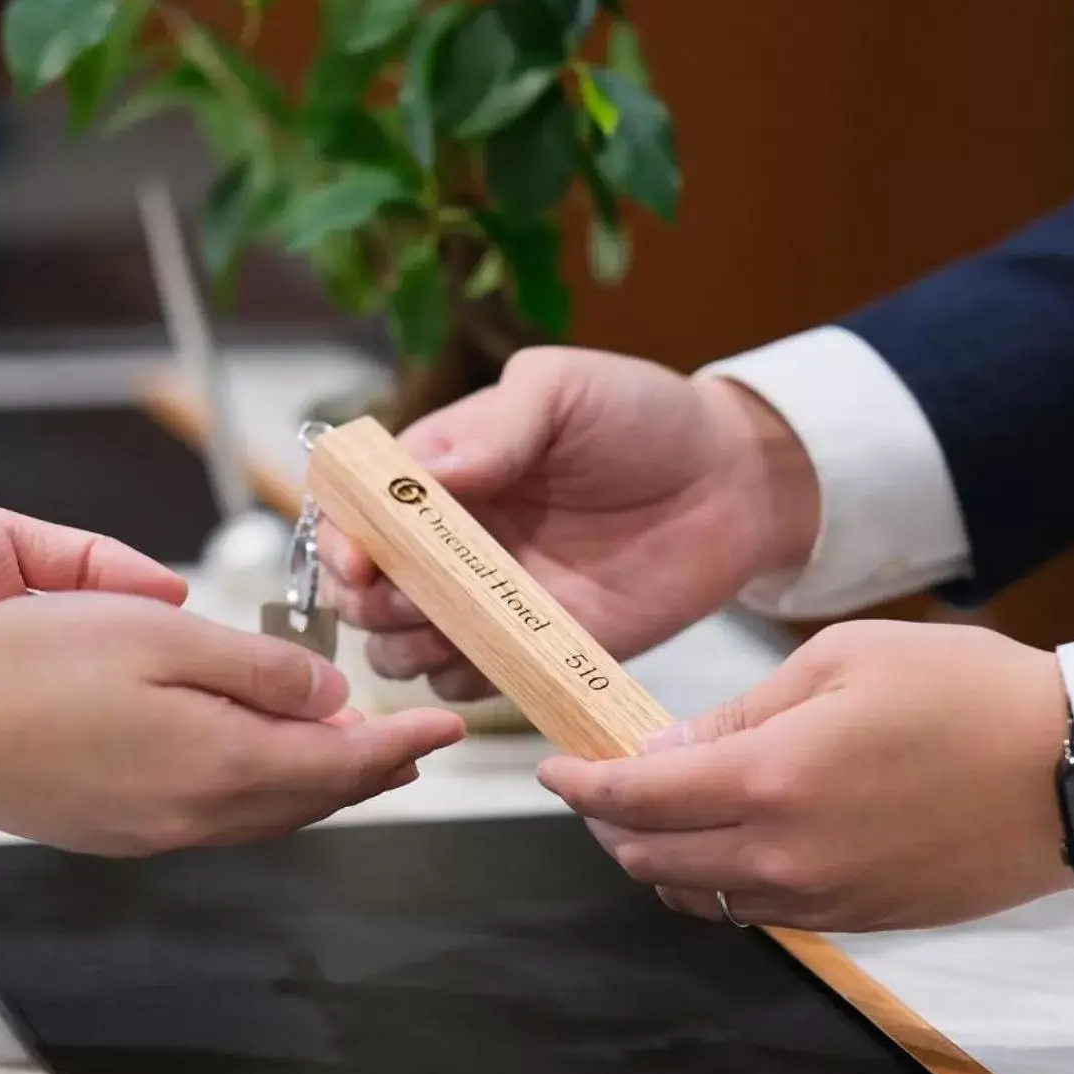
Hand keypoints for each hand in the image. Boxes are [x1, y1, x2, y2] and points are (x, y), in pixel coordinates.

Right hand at [0, 593, 465, 853]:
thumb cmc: (28, 666)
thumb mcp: (160, 637)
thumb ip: (256, 670)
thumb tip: (326, 698)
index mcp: (218, 766)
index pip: (341, 762)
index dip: (401, 744)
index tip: (450, 727)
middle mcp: (193, 814)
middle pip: (310, 797)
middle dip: (371, 770)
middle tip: (415, 745)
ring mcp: (150, 829)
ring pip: (266, 812)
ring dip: (319, 784)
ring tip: (354, 754)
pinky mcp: (113, 828)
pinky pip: (219, 817)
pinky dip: (264, 792)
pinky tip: (260, 767)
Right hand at [322, 348, 820, 699]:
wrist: (733, 484)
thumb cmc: (647, 417)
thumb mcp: (565, 389)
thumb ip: (498, 425)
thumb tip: (429, 471)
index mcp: (443, 469)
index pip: (355, 505)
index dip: (340, 535)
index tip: (357, 559)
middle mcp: (451, 540)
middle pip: (362, 588)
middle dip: (364, 601)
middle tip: (401, 598)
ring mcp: (488, 601)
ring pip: (400, 645)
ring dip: (402, 647)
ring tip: (445, 630)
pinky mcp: (531, 650)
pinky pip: (466, 684)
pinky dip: (459, 683)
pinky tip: (490, 660)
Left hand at [538, 620, 1073, 930]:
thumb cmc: (966, 692)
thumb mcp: (840, 660)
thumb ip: (742, 712)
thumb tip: (670, 750)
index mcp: (770, 780)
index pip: (634, 802)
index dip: (579, 788)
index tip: (551, 769)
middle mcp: (785, 856)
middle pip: (653, 863)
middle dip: (610, 827)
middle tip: (602, 787)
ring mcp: (825, 899)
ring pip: (703, 900)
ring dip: (663, 862)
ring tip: (662, 813)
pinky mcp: (863, 920)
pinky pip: (762, 912)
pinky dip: (725, 881)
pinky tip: (735, 838)